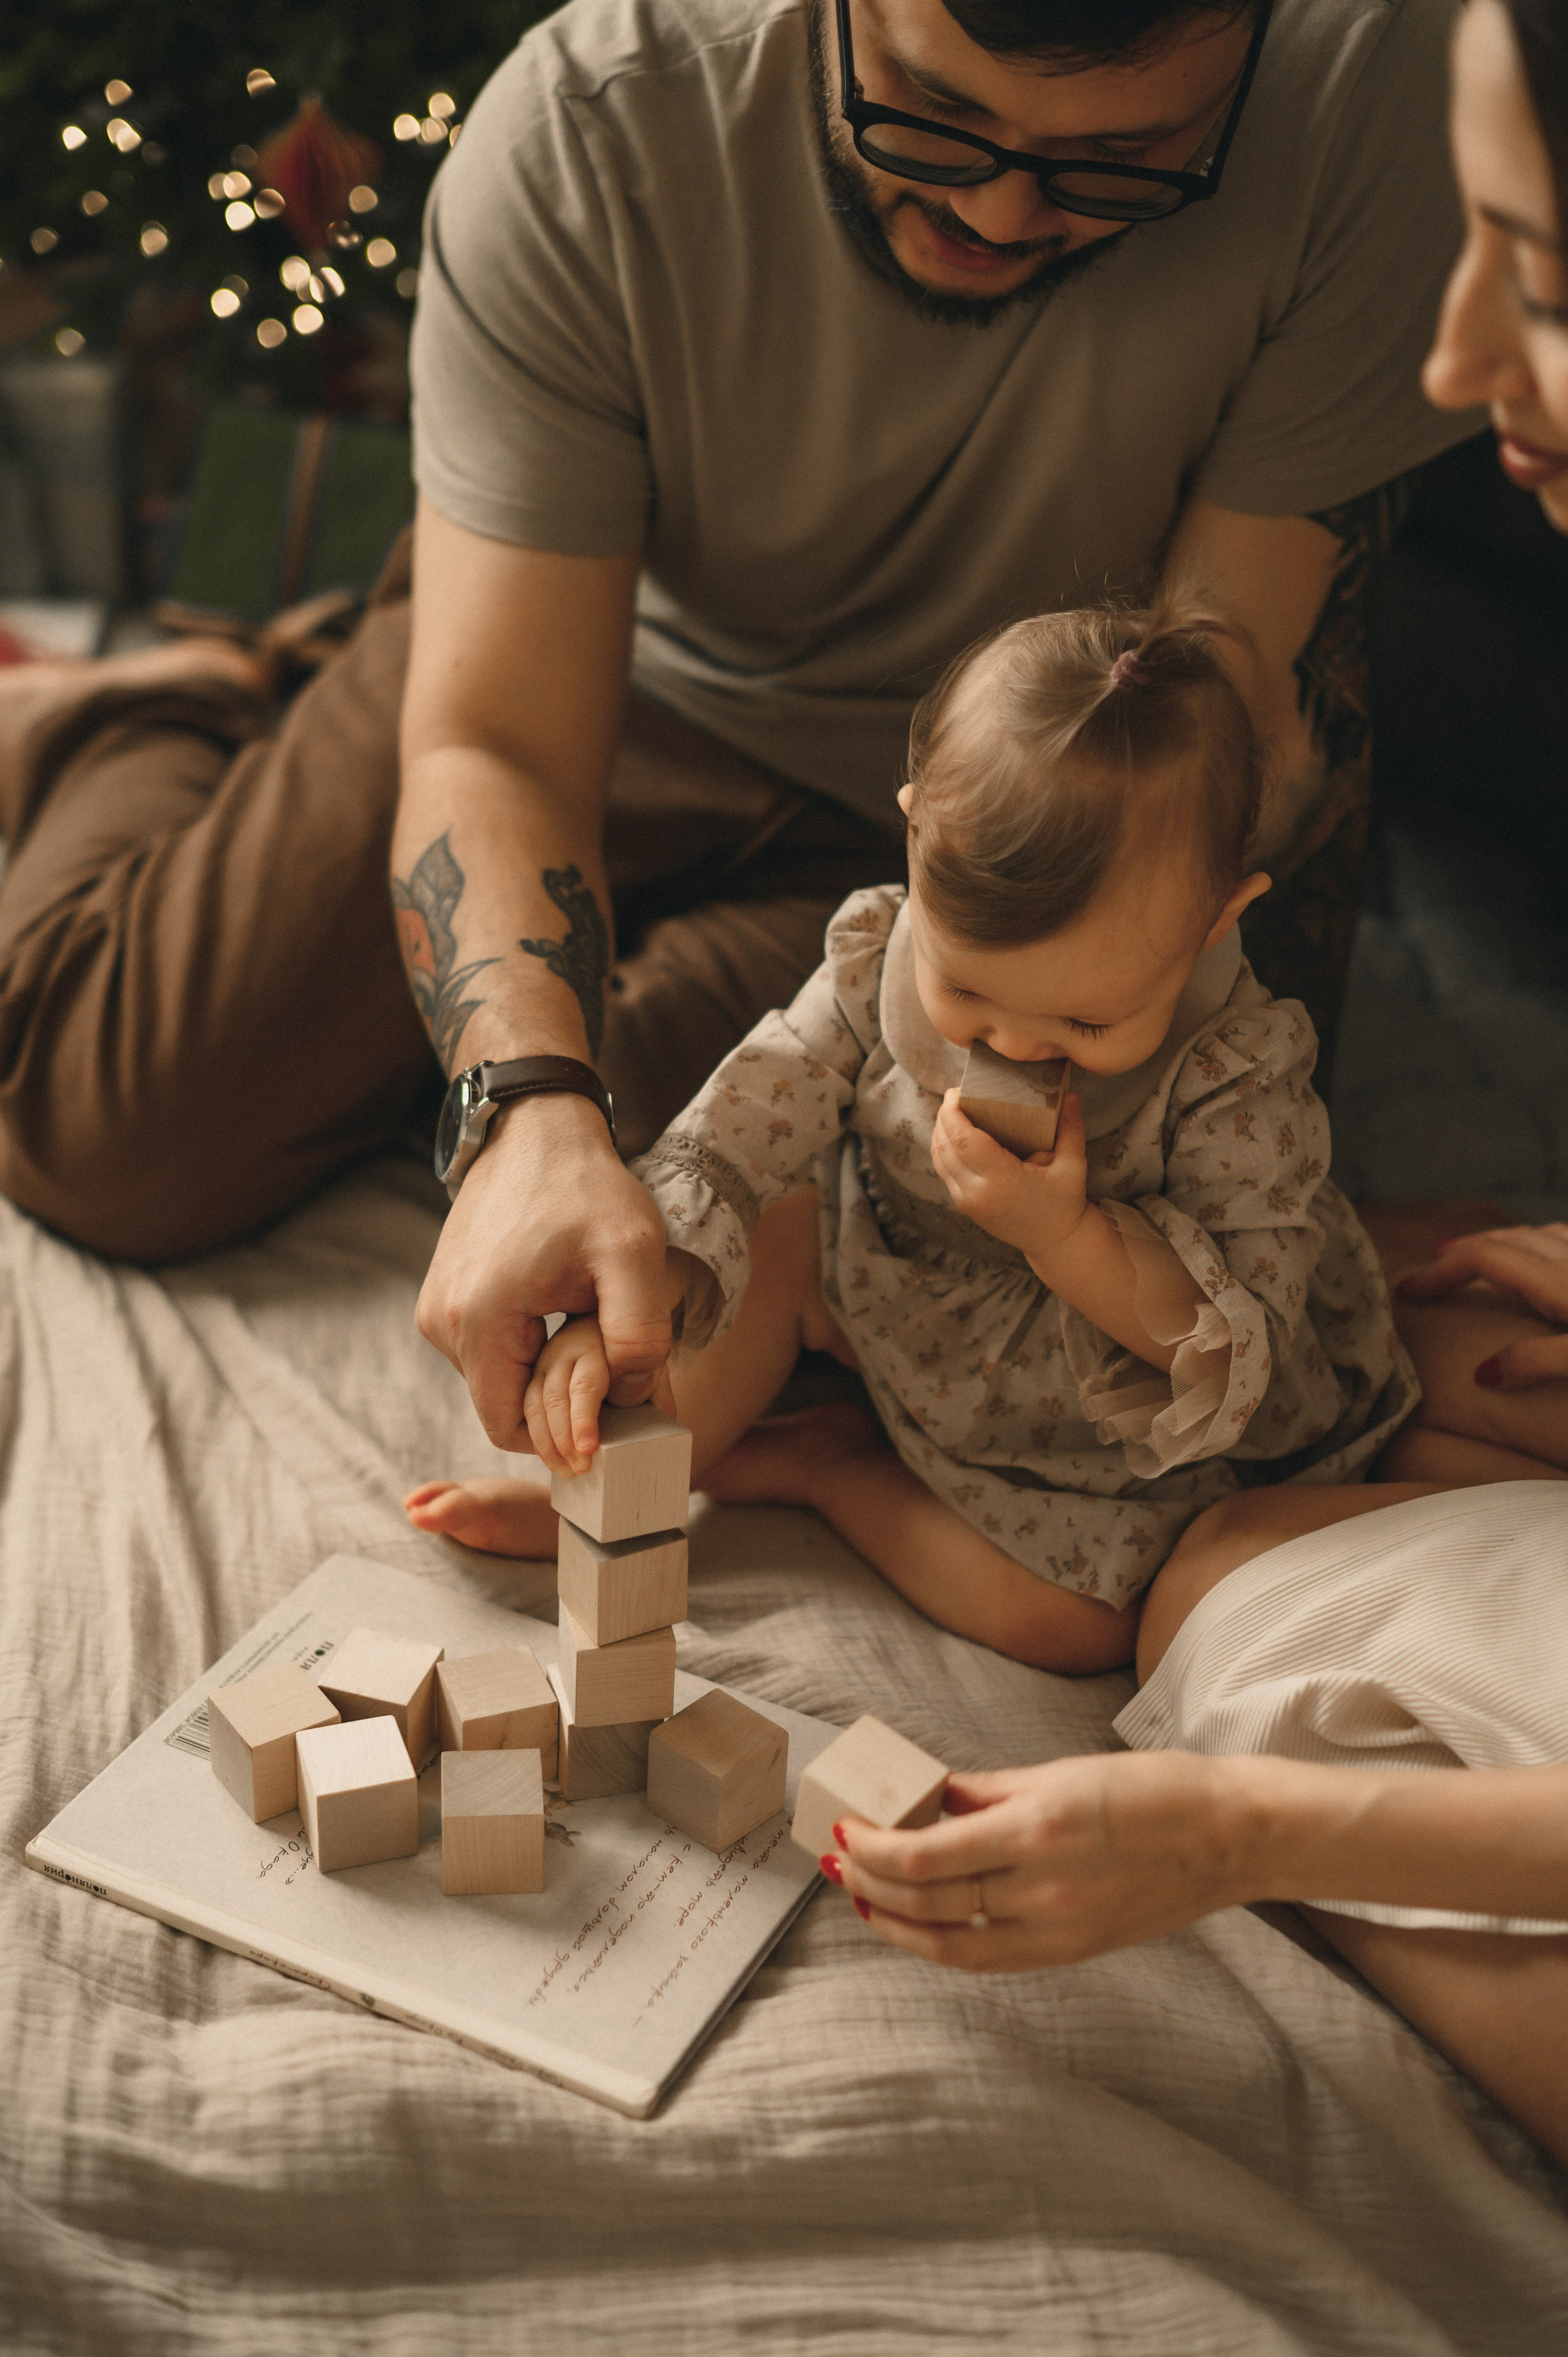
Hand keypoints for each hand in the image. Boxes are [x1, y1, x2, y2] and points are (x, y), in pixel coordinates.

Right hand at [416, 1091, 670, 1451]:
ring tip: (587, 1320)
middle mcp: (440, 1322)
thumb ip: (640, 1333)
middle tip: (611, 1361)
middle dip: (557, 1398)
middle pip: (503, 1404)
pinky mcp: (442, 1293)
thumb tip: (630, 1396)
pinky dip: (526, 1342)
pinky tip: (562, 1306)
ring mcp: (434, 1307)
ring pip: (496, 1376)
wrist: (536, 1127)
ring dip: (542, 1367)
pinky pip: (487, 1345)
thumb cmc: (587, 1187)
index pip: (510, 1429)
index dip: (561, 1434)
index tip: (609, 1411)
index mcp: (476, 1322)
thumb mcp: (634, 1254)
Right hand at [523, 1316, 676, 1473]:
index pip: (585, 1386)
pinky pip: (527, 1411)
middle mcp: (562, 1353)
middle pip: (554, 1399)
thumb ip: (653, 1390)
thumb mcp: (649, 1363)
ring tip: (568, 1471)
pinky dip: (537, 1439)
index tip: (589, 1448)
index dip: (584, 1420)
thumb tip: (654, 1422)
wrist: (603, 1327)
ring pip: (534, 1406)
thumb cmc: (630, 1354)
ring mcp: (543, 1365)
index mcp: (594, 1346)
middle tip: (581, 1468)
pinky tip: (553, 1459)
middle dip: (564, 1439)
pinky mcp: (533, 1379)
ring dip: (548, 1444)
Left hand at [830, 1751, 1252, 1972]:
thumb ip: (987, 1791)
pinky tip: (918, 1924)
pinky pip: (990, 1959)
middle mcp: (1044, 1888)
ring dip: (896, 1924)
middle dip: (870, 1883)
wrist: (1230, 1837)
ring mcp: (1059, 1929)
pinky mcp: (1073, 1952)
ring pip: (952, 1945)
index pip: (926, 1855)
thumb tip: (927, 1797)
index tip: (844, 1831)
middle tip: (838, 1862)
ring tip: (862, 1899)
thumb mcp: (1061, 1771)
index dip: (872, 1848)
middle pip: (929, 1901)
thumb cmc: (1153, 1790)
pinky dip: (943, 1945)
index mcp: (1039, 1829)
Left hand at [931, 1089, 1089, 1260]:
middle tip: (953, 1095)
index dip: (952, 1113)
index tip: (955, 1091)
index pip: (964, 1140)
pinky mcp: (965, 1207)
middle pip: (945, 1147)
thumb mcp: (1074, 1166)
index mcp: (1003, 1180)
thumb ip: (1071, 1129)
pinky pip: (944, 1172)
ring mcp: (968, 1202)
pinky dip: (942, 1150)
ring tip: (950, 1111)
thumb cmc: (1065, 1202)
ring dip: (939, 1132)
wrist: (1056, 1243)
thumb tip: (1071, 1095)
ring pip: (939, 1160)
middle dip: (943, 1117)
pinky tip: (952, 1134)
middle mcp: (978, 1193)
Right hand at [1398, 1223, 1567, 1388]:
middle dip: (1464, 1249)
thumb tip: (1483, 1374)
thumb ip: (1534, 1362)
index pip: (1483, 1259)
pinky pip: (1567, 1238)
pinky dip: (1543, 1241)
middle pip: (1506, 1239)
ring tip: (1487, 1252)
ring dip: (1504, 1240)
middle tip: (1436, 1262)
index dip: (1440, 1271)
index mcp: (1557, 1281)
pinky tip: (1549, 1258)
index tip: (1408, 1289)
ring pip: (1540, 1233)